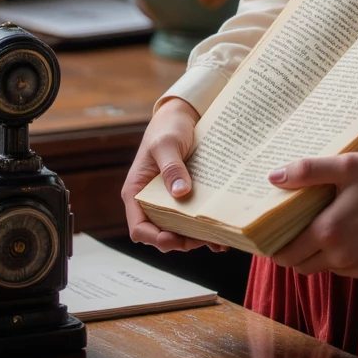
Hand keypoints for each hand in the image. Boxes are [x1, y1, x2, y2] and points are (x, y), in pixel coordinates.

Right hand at [121, 97, 227, 253]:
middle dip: (181, 241)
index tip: (174, 238)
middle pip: (161, 233)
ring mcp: (167, 200)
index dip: (154, 239)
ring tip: (218, 240)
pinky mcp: (183, 197)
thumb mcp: (167, 144)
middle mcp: (149, 201)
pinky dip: (203, 228)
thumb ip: (171, 168)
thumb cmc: (167, 127)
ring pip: (178, 229)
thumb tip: (180, 193)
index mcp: (136, 193)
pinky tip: (220, 233)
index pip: (139, 228)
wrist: (181, 116)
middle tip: (204, 239)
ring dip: (195, 238)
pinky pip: (190, 218)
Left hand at [268, 153, 357, 277]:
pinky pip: (340, 269)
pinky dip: (333, 258)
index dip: (274, 246)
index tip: (273, 231)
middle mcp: (339, 255)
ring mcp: (355, 264)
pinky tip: (341, 234)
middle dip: (290, 251)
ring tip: (317, 228)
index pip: (286, 254)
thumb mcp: (346, 165)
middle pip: (299, 266)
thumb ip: (307, 171)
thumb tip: (273, 177)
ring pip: (319, 269)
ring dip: (312, 255)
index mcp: (328, 231)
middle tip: (293, 228)